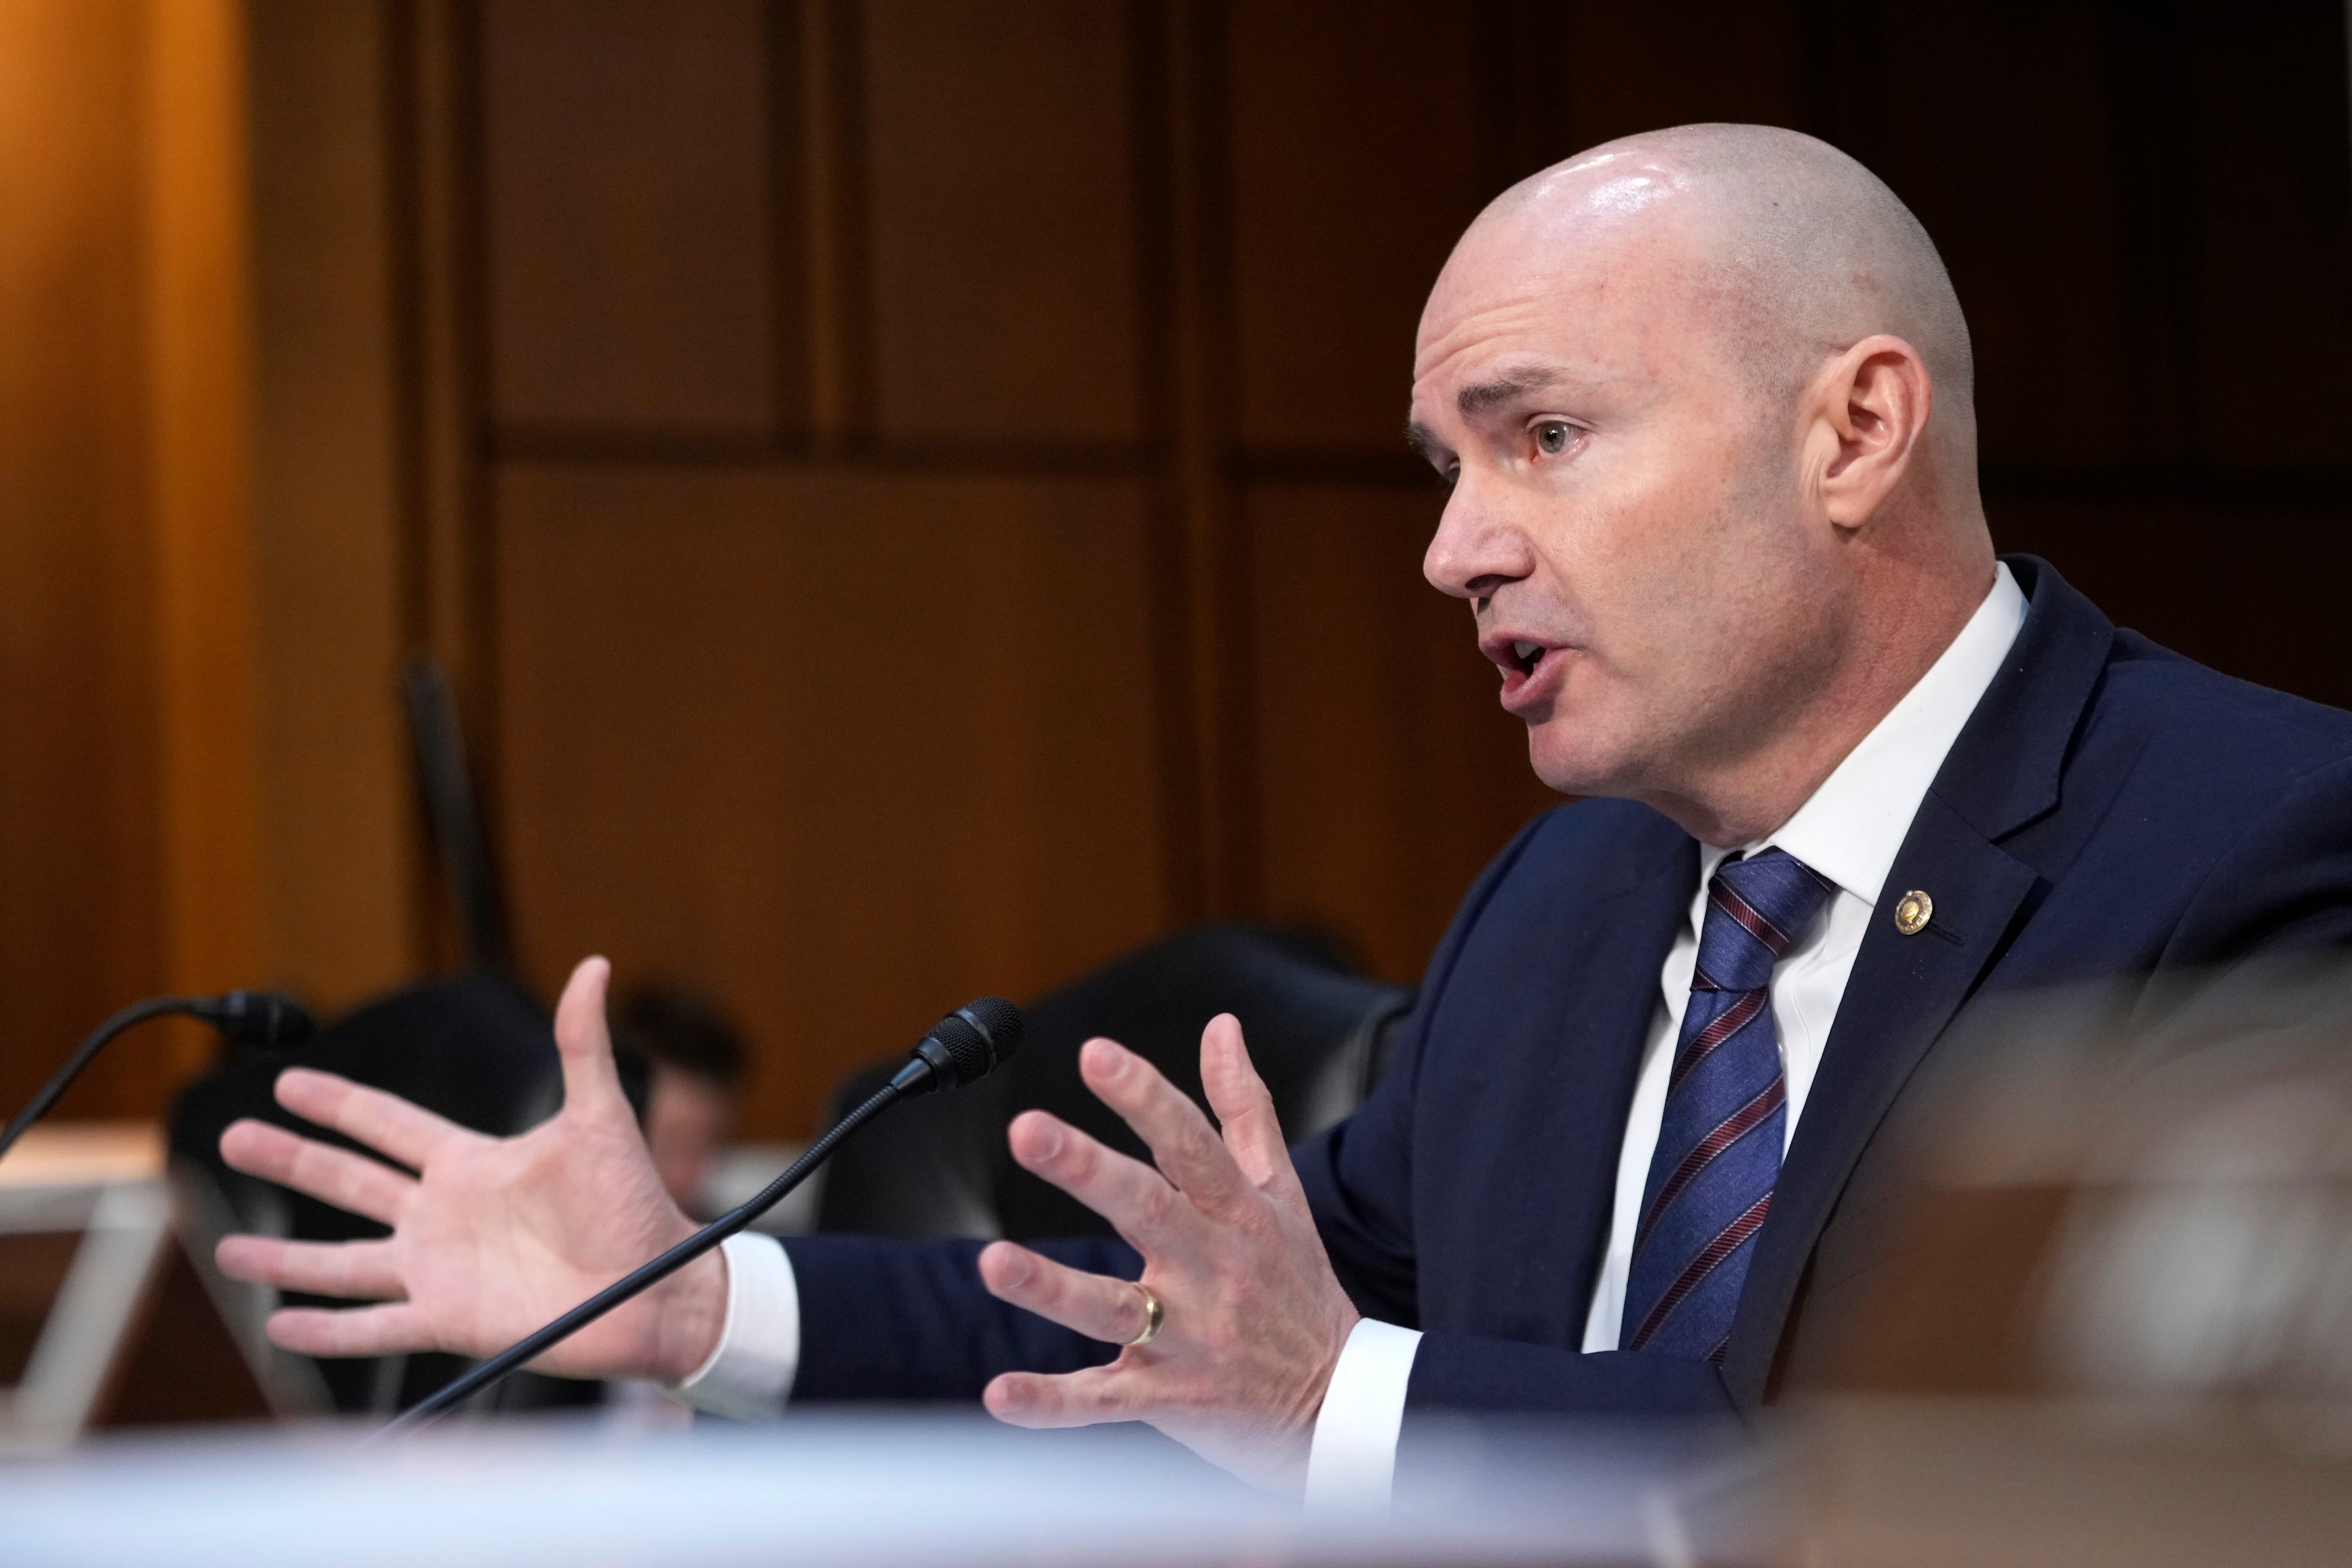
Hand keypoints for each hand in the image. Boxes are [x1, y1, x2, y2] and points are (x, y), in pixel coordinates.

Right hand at [212, 957, 725, 1383]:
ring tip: (228, 1253)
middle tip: (233, 1139)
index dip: (339, 1104)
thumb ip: (583, 1045)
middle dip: (291, 1160)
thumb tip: (594, 964)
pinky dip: (327, 1331)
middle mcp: (445, 1215)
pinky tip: (280, 1326)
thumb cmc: (636, 1204)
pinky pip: (375, 1326)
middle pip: (349, 1183)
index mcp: (473, 1164)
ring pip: (344, 1262)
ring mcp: (442, 1270)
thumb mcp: (601, 1119)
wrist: (659, 1288)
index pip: (388, 1125)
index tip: (287, 1081)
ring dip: (287, 1260)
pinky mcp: (450, 1319)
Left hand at [975, 1014, 1360, 1491]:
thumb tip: (1222, 1026)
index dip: (1143, 1096)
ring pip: (1111, 1309)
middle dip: (1086, 1169)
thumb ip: (1244, 1109)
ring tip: (992, 1262)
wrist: (1343, 1408)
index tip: (1094, 1053)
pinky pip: (1102, 1401)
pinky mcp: (1168, 1399)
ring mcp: (1188, 1338)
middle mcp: (1212, 1270)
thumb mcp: (1283, 1194)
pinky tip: (999, 1395)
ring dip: (1050, 1287)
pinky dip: (1051, 1403)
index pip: (1189, 1143)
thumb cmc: (1300, 1288)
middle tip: (1026, 1129)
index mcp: (1237, 1214)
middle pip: (1146, 1210)